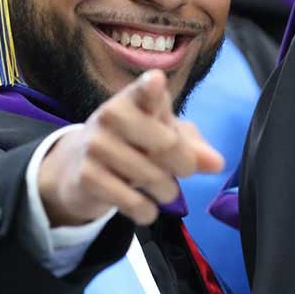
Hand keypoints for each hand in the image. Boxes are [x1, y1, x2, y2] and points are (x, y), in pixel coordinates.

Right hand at [38, 70, 224, 225]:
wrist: (78, 168)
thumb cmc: (131, 144)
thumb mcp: (162, 137)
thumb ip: (192, 146)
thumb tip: (216, 164)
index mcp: (133, 98)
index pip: (144, 90)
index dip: (151, 88)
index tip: (155, 82)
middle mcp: (110, 115)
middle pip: (167, 144)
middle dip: (184, 165)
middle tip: (183, 171)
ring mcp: (95, 145)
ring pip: (152, 177)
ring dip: (168, 192)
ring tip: (163, 190)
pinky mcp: (87, 176)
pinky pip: (134, 202)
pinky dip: (148, 211)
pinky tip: (145, 207)